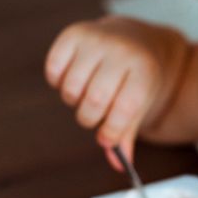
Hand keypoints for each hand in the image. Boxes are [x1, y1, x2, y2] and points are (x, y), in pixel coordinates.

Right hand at [44, 16, 187, 167]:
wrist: (137, 41)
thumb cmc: (138, 80)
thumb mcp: (141, 105)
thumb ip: (127, 135)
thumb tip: (119, 164)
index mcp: (145, 69)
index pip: (123, 110)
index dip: (111, 132)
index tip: (108, 139)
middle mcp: (121, 50)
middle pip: (94, 102)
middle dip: (91, 119)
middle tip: (96, 115)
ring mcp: (97, 39)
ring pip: (71, 90)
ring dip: (75, 101)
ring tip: (87, 93)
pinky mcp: (73, 33)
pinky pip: (53, 70)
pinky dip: (58, 82)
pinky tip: (74, 77)